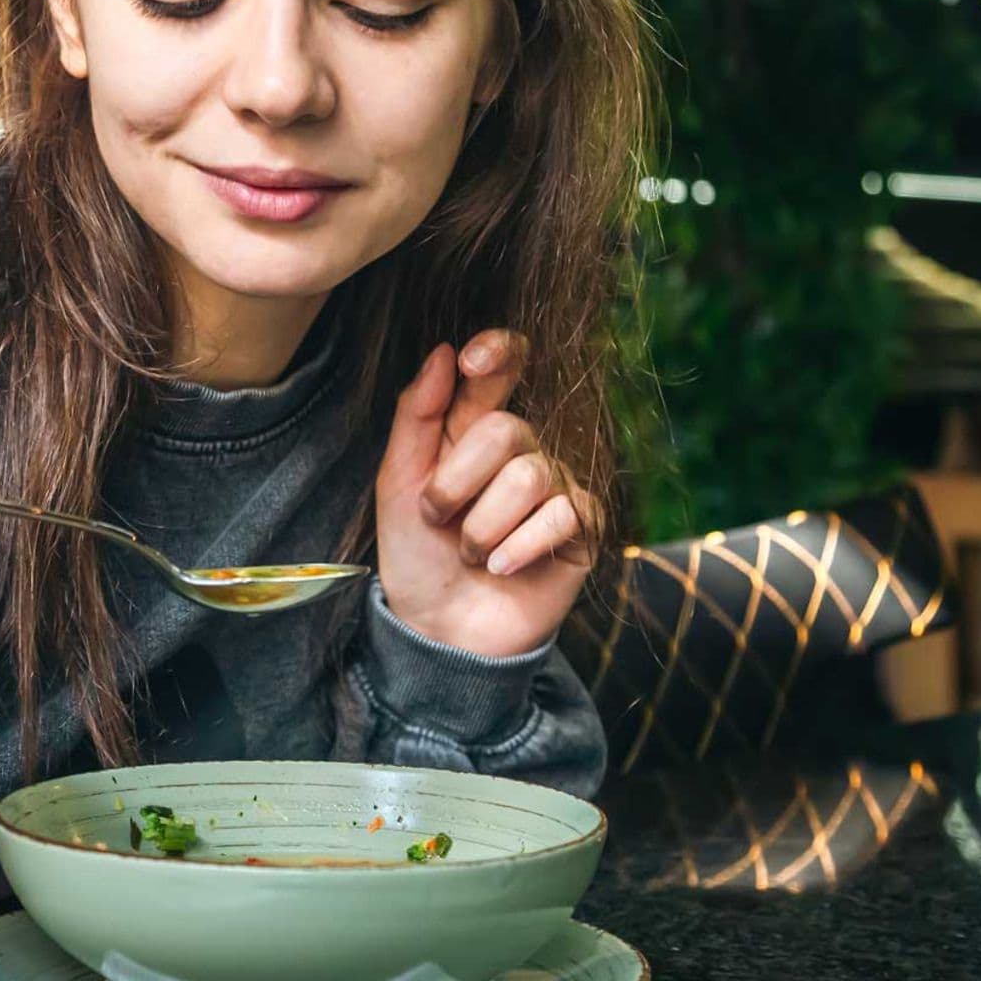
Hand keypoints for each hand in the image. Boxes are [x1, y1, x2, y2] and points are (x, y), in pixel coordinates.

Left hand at [373, 330, 600, 657]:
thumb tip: (443, 351)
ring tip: (471, 554)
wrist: (439, 629)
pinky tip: (503, 568)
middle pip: (507, 429)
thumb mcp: (397, 482)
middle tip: (438, 519)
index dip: (498, 352)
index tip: (472, 361)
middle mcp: (521, 450)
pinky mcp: (582, 528)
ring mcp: (556, 487)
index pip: (503, 367)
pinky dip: (519, 548)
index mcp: (474, 429)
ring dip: (484, 527)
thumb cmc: (416, 554)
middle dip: (458, 481)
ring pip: (530, 477)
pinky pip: (561, 516)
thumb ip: (416, 414)